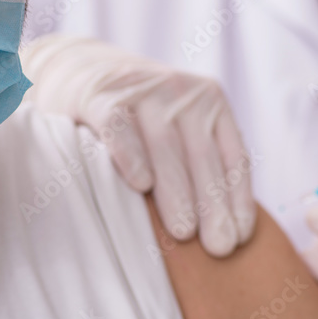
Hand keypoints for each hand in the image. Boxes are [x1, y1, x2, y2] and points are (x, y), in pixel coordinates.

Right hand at [20, 34, 256, 256]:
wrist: (77, 70)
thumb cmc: (136, 119)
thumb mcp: (175, 129)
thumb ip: (196, 165)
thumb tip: (225, 234)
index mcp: (209, 102)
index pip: (232, 156)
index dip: (238, 198)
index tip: (239, 239)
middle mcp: (181, 91)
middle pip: (202, 155)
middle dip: (212, 204)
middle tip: (219, 248)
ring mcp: (142, 88)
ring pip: (165, 144)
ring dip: (177, 190)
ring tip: (184, 233)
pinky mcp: (102, 93)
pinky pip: (119, 126)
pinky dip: (130, 154)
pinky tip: (140, 185)